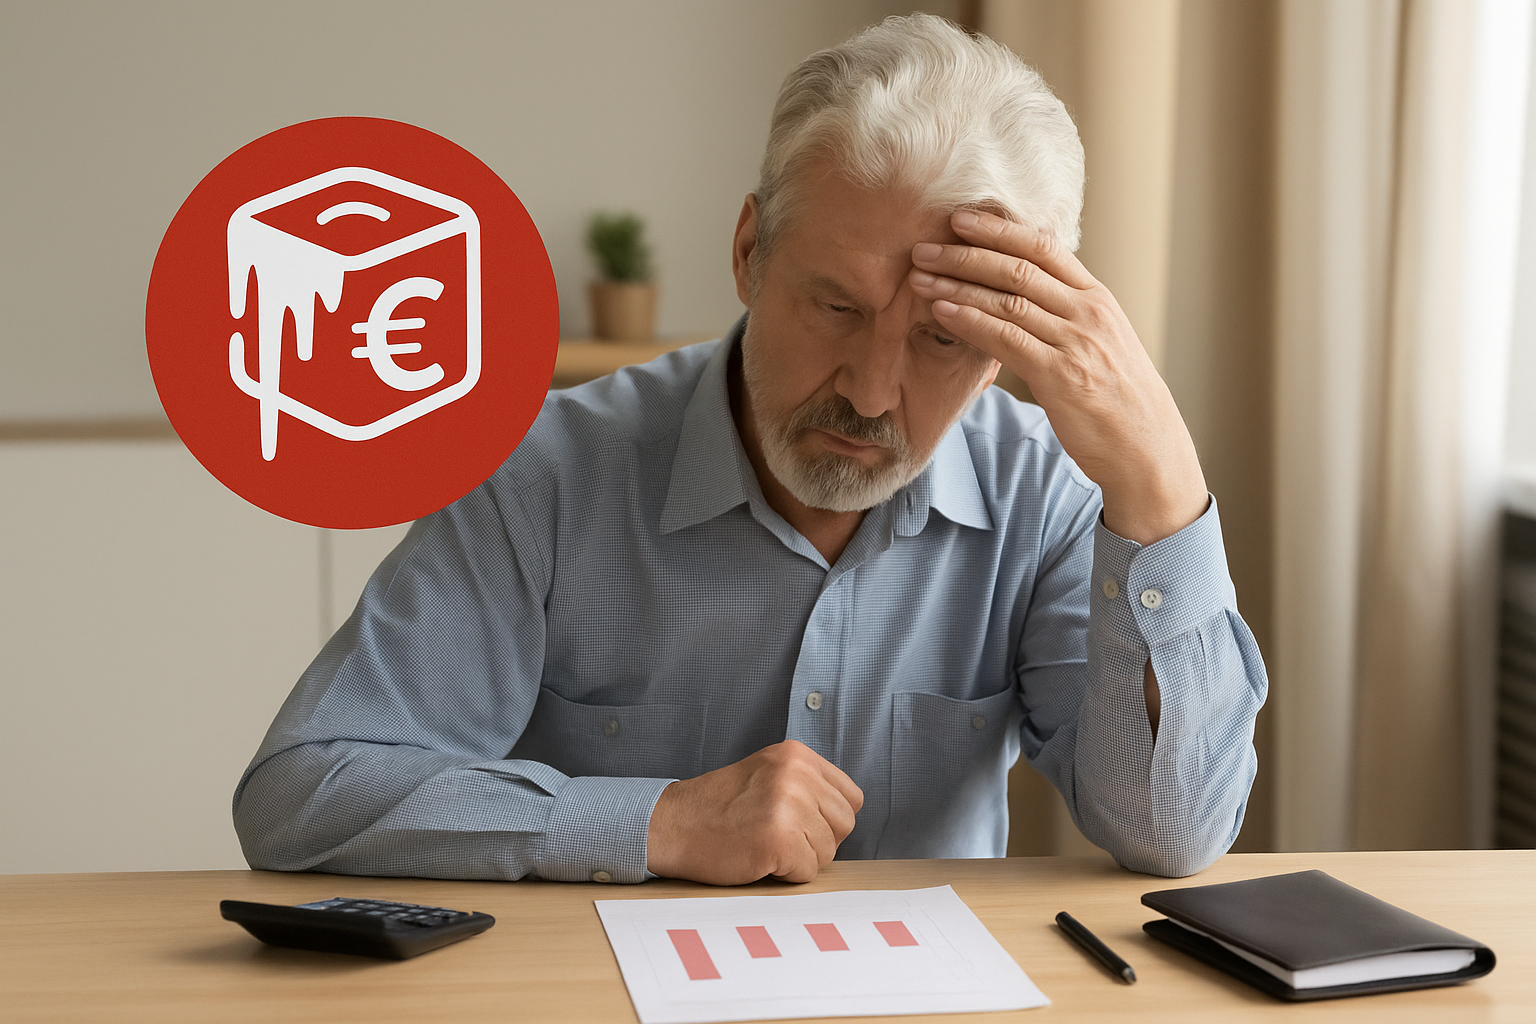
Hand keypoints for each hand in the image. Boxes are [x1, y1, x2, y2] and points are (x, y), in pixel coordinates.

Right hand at [646, 740, 863, 884]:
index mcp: (796, 755)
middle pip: (844, 825)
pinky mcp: (778, 839)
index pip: (851, 797)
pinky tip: (759, 858)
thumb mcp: (768, 775)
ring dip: (799, 859)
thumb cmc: (719, 808)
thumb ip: (807, 784)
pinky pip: (808, 872)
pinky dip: (785, 875)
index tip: (798, 822)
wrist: (672, 825)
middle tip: (779, 837)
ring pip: (828, 852)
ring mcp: (788, 805)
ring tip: (764, 845)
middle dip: (817, 840)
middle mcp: (796, 774)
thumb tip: (847, 814)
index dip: (828, 819)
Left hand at [908, 209, 1206, 544]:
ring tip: (919, 277)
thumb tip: (1025, 295)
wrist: (1146, 447)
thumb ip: (1066, 315)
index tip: (960, 218)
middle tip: (924, 246)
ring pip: (1008, 300)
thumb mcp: (1100, 343)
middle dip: (966, 253)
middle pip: (1019, 268)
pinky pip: (1007, 339)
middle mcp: (1088, 313)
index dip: (999, 230)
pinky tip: (941, 312)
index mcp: (1097, 299)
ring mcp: (1076, 342)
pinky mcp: (1060, 376)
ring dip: (957, 286)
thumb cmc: (1117, 399)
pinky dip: (970, 321)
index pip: (1044, 248)